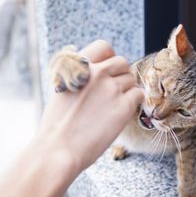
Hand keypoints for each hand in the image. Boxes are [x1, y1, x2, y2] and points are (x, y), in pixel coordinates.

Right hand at [36, 40, 143, 171]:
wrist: (58, 149)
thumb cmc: (57, 125)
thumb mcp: (62, 90)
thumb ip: (79, 75)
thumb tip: (91, 64)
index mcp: (79, 66)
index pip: (104, 47)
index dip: (109, 58)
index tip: (108, 70)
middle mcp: (97, 72)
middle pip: (122, 63)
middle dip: (120, 75)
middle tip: (113, 93)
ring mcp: (112, 88)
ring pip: (131, 80)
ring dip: (127, 91)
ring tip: (114, 107)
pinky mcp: (124, 106)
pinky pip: (138, 95)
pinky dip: (134, 103)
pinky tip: (122, 113)